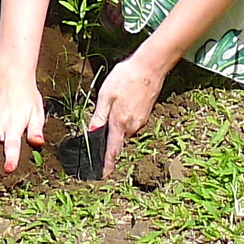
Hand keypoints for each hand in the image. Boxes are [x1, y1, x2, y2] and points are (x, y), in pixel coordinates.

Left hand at [89, 55, 167, 178]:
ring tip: (111, 109)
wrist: (151, 67)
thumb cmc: (126, 78)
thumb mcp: (106, 95)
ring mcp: (141, 121)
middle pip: (117, 141)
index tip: (102, 176)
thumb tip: (92, 133)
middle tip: (99, 131)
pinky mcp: (145, 114)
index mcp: (120, 123)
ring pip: (124, 131)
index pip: (112, 150)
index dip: (106, 165)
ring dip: (116, 126)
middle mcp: (132, 126)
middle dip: (108, 141)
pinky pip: (131, 123)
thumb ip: (99, 116)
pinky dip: (124, 119)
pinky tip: (122, 104)